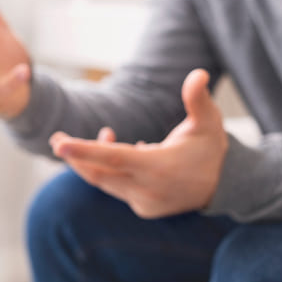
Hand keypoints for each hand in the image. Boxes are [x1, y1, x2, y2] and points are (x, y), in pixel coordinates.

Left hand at [49, 69, 227, 217]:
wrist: (225, 188)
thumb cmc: (212, 149)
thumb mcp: (209, 122)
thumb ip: (198, 100)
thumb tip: (198, 74)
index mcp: (159, 167)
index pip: (113, 158)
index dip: (85, 150)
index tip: (59, 144)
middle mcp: (147, 189)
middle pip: (99, 172)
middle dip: (75, 155)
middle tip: (56, 139)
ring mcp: (143, 202)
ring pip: (104, 181)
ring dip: (91, 160)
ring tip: (96, 135)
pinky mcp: (142, 208)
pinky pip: (115, 187)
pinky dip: (107, 170)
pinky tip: (116, 148)